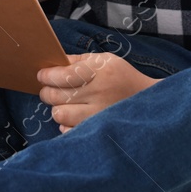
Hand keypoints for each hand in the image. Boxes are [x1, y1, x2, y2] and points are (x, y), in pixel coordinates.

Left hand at [37, 53, 156, 132]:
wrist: (148, 102)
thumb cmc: (123, 77)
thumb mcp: (105, 60)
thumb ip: (79, 60)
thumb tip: (54, 62)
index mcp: (100, 72)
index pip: (63, 75)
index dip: (47, 75)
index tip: (42, 75)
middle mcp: (98, 94)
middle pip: (57, 96)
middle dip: (47, 91)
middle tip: (49, 89)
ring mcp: (97, 115)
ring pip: (60, 114)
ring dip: (57, 108)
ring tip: (63, 103)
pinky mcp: (97, 131)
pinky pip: (68, 131)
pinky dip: (66, 124)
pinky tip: (73, 117)